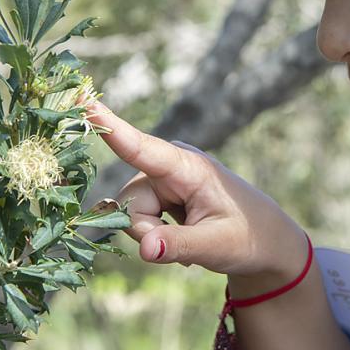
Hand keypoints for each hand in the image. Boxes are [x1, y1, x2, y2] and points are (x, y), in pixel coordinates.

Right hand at [85, 101, 307, 288]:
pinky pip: (139, 218)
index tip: (84, 100)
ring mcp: (163, 177)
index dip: (109, 126)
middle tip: (184, 246)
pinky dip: (157, 235)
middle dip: (148, 232)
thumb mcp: (217, 245)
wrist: (265, 241)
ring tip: (189, 239)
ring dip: (154, 236)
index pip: (141, 146)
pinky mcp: (159, 191)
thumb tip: (144, 249)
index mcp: (188, 166)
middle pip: (131, 203)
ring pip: (131, 214)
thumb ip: (178, 245)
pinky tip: (183, 236)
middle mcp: (170, 164)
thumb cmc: (249, 237)